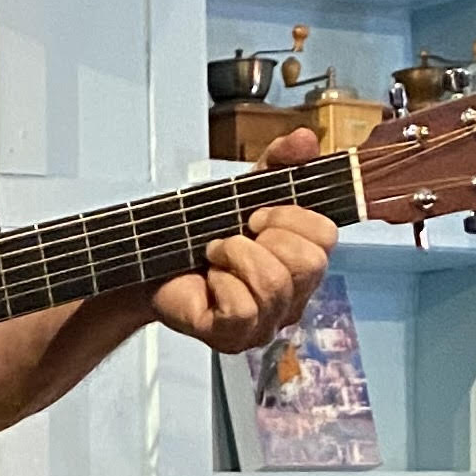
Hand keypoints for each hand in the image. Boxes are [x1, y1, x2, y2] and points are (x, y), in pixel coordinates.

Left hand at [149, 126, 335, 353]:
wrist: (148, 261)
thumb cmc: (199, 233)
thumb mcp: (242, 190)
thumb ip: (277, 163)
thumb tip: (306, 138)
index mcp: (302, 262)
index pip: (327, 237)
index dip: (291, 217)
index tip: (257, 215)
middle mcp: (293, 297)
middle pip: (309, 264)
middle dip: (264, 239)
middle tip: (232, 237)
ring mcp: (266, 323)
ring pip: (274, 285)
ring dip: (234, 256)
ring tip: (215, 254)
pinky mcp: (234, 337)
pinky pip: (242, 308)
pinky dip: (219, 284)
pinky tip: (208, 281)